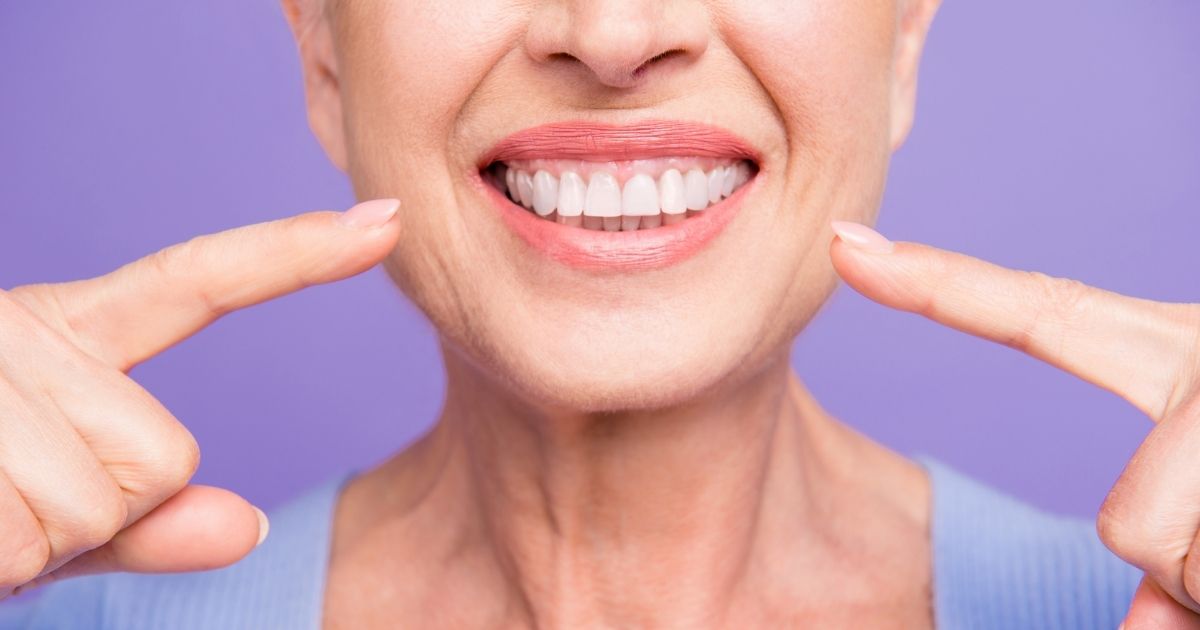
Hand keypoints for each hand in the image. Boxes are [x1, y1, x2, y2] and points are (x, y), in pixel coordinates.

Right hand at [0, 199, 401, 597]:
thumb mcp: (45, 518)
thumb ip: (144, 521)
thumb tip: (242, 528)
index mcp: (58, 336)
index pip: (197, 282)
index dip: (298, 254)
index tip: (387, 222)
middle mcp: (21, 331)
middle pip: (161, 457)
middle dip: (91, 515)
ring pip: (101, 505)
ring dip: (26, 545)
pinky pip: (28, 536)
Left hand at [828, 220, 1199, 627]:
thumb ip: (1165, 534)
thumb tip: (1143, 622)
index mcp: (1179, 353)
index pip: (1044, 315)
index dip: (937, 284)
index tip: (840, 245)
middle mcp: (1199, 354)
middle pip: (1126, 523)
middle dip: (1181, 566)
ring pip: (1163, 550)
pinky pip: (1198, 571)